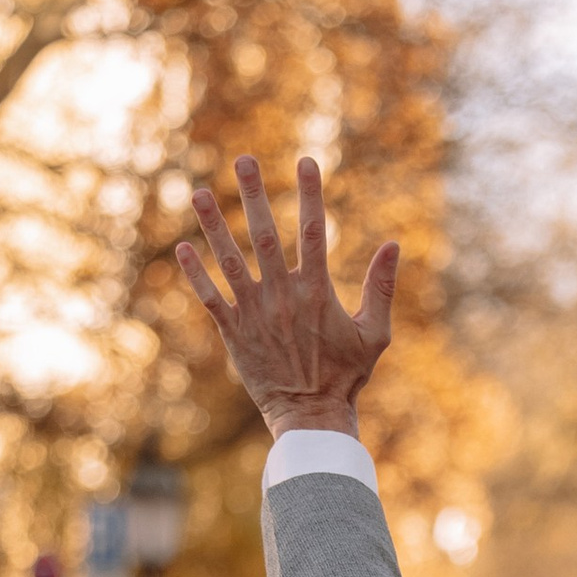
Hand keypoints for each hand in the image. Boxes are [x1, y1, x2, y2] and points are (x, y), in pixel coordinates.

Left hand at [176, 154, 397, 438]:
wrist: (312, 416)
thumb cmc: (347, 376)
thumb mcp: (376, 334)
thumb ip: (382, 288)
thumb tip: (394, 244)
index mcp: (317, 292)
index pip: (313, 232)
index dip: (310, 194)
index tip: (307, 161)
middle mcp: (283, 296)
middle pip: (265, 235)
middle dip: (254, 194)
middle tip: (244, 159)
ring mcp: (255, 313)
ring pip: (230, 261)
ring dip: (213, 225)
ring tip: (199, 192)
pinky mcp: (234, 333)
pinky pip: (211, 298)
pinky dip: (196, 274)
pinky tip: (182, 248)